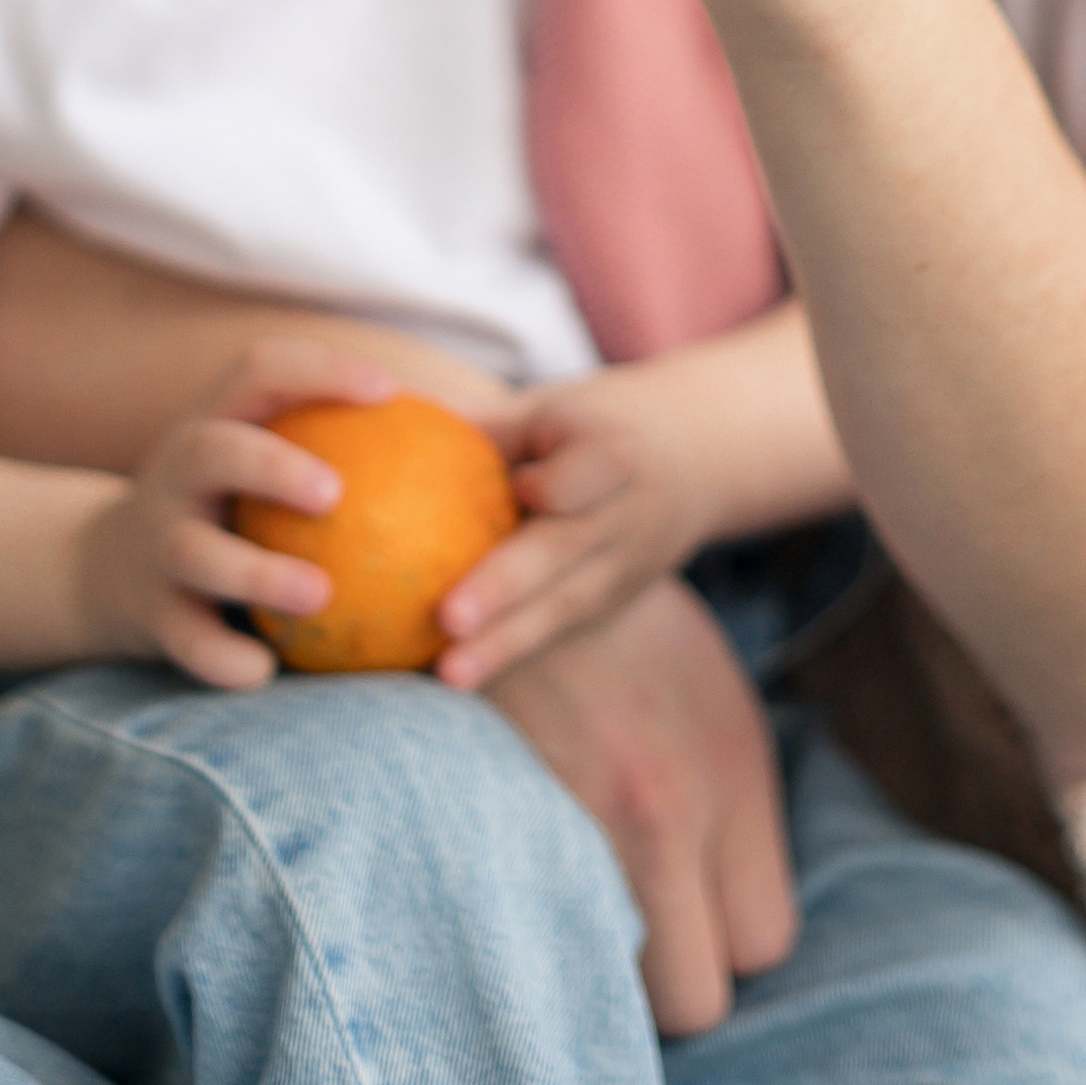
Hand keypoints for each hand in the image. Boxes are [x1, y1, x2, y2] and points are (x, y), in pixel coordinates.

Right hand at [72, 334, 394, 688]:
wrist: (111, 571)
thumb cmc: (239, 508)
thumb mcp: (269, 464)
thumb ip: (356, 451)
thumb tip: (489, 440)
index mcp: (220, 421)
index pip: (264, 371)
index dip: (323, 371)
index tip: (388, 392)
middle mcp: (179, 471)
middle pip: (214, 450)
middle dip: (273, 466)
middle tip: (338, 494)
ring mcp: (156, 542)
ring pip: (194, 551)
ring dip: (256, 573)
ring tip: (320, 594)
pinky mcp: (145, 615)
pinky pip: (185, 641)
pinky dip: (224, 658)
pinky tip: (268, 674)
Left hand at [436, 366, 711, 690]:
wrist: (698, 457)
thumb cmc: (597, 422)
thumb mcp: (554, 407)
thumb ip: (487, 424)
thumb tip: (387, 408)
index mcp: (614, 453)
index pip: (587, 475)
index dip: (556, 486)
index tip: (521, 487)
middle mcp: (624, 517)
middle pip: (563, 556)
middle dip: (507, 590)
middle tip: (449, 617)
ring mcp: (623, 569)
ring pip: (560, 611)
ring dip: (504, 646)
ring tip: (448, 673)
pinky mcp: (611, 603)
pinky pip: (556, 632)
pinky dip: (509, 654)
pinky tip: (454, 676)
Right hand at [487, 576, 797, 1032]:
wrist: (520, 556)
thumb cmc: (633, 642)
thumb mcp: (720, 714)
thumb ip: (738, 823)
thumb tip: (739, 939)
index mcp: (730, 775)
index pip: (764, 944)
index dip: (732, 940)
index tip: (703, 911)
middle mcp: (664, 811)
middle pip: (696, 1000)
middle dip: (676, 980)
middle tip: (649, 927)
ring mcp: (582, 818)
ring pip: (610, 984)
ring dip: (604, 960)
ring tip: (588, 891)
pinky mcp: (505, 820)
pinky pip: (535, 934)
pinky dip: (537, 919)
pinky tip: (531, 867)